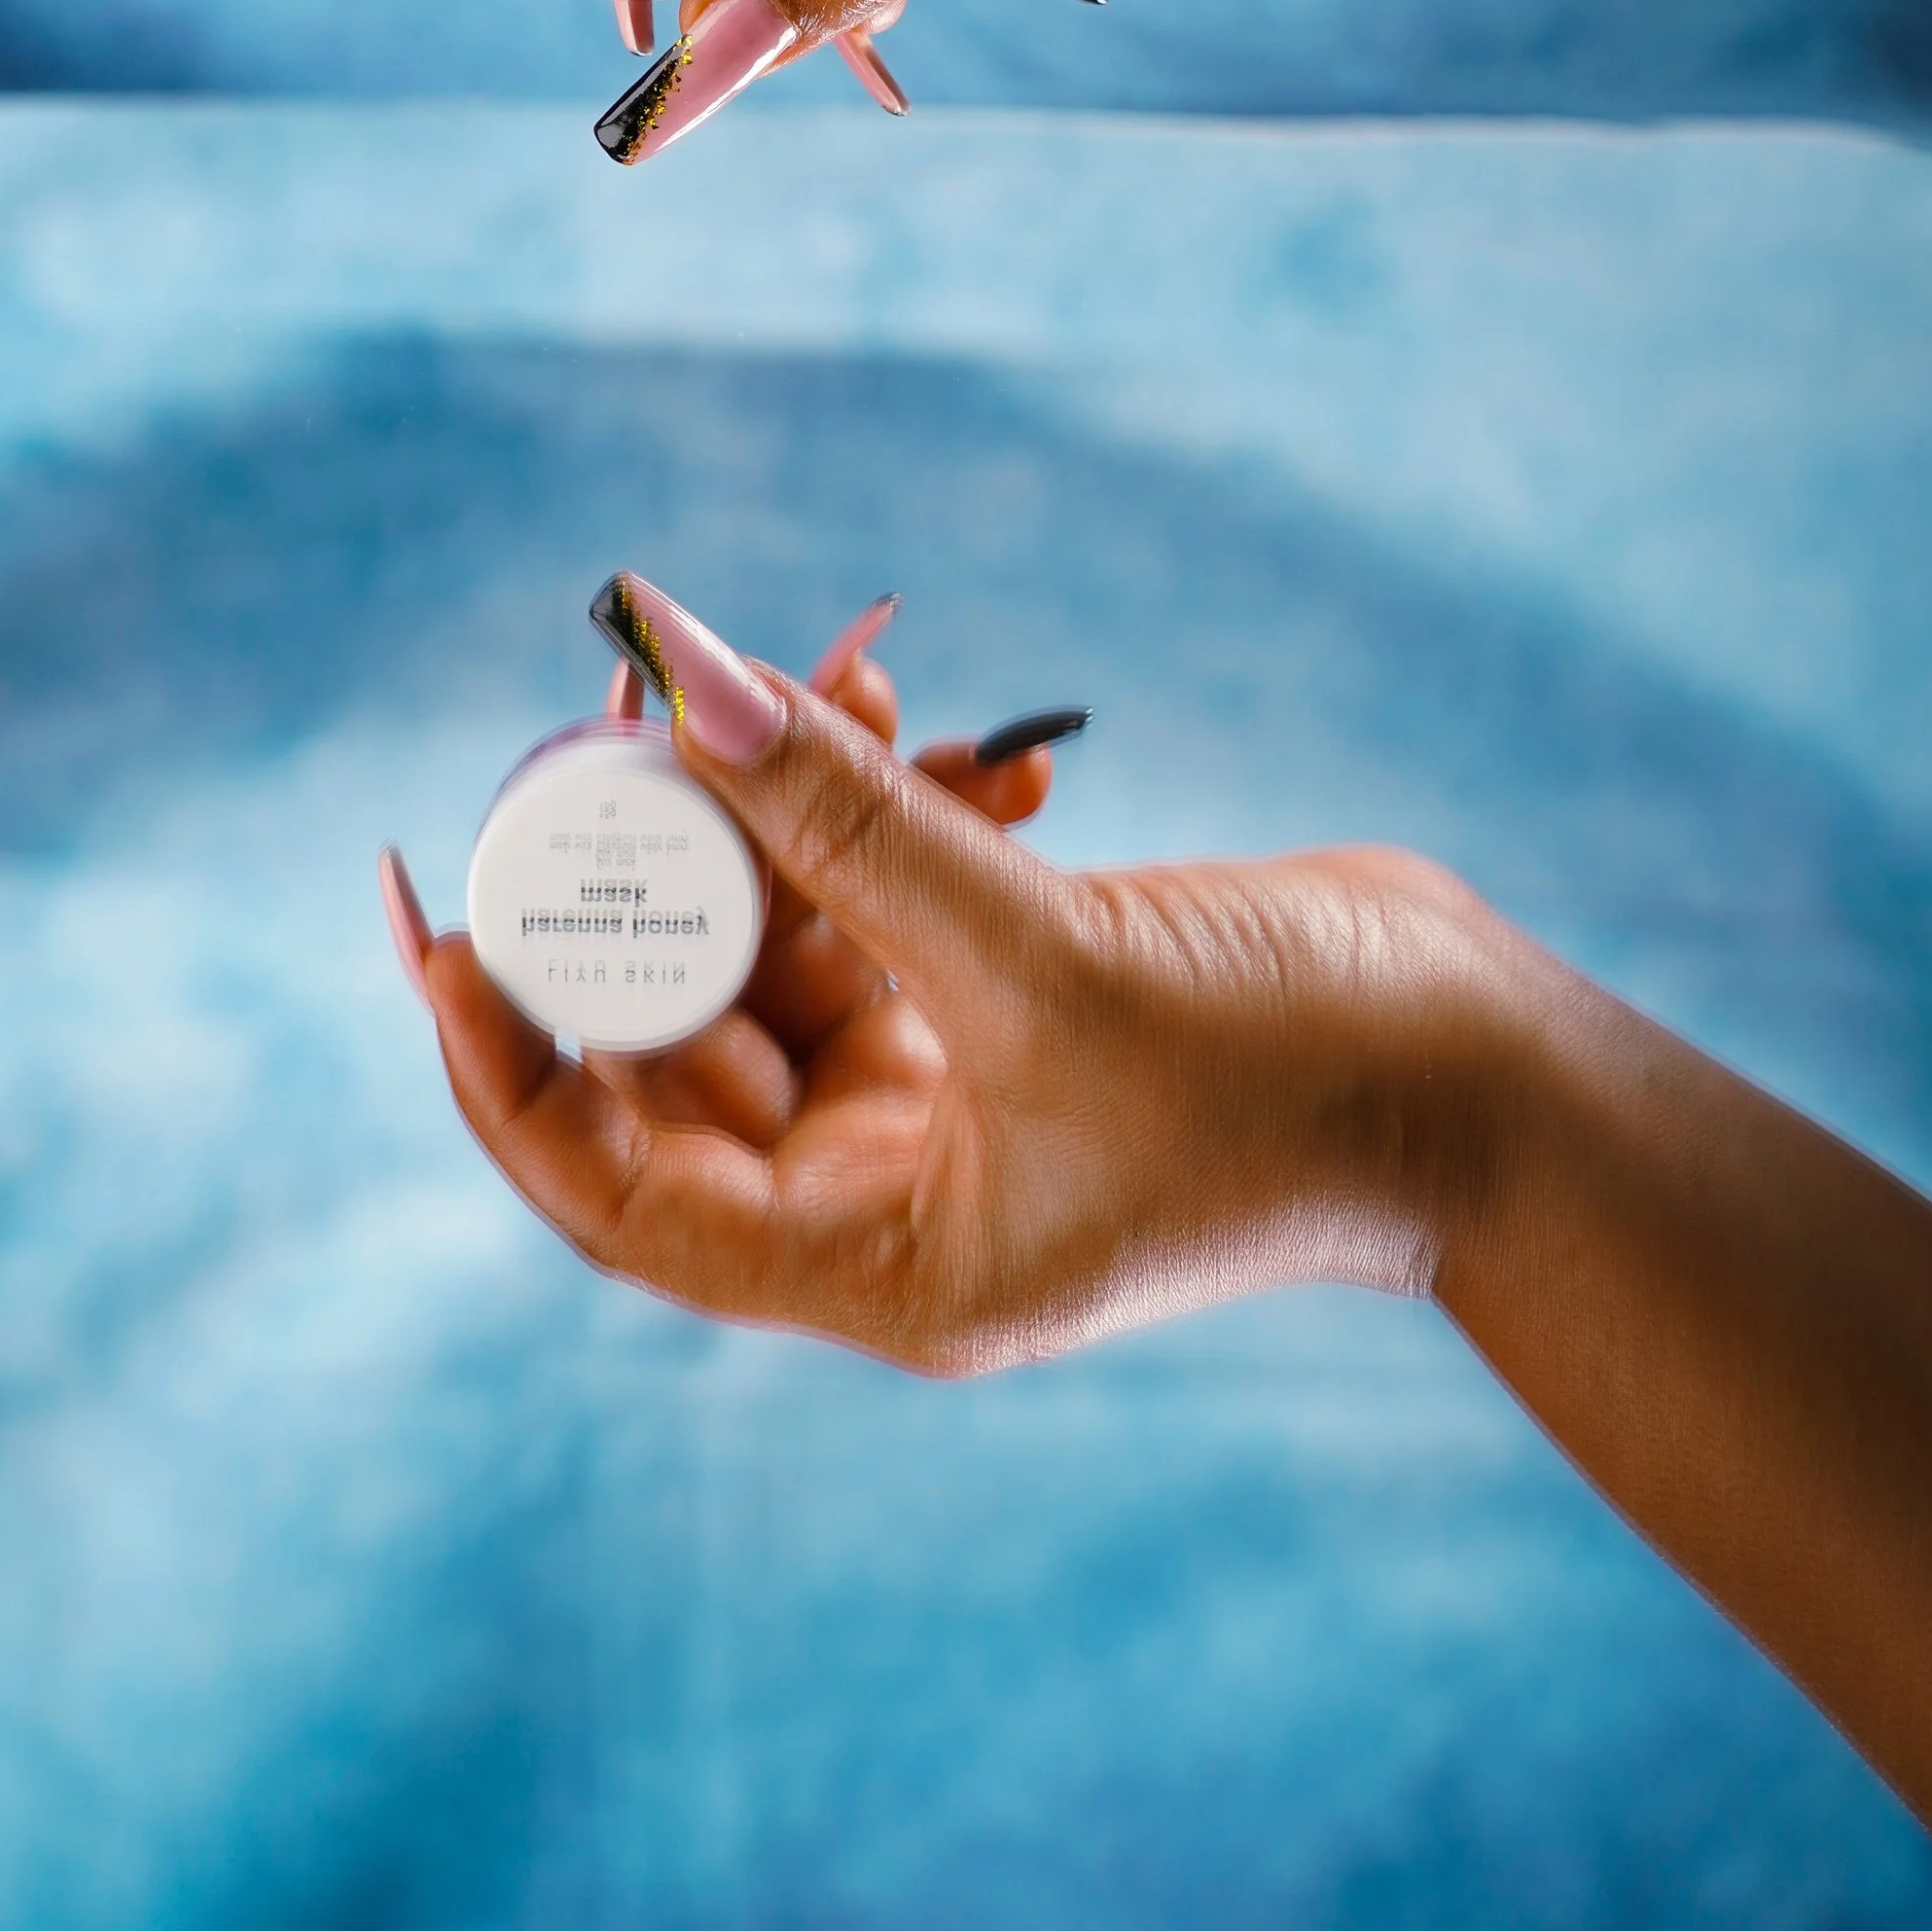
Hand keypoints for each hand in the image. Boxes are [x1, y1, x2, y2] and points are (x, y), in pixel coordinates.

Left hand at [385, 578, 1486, 1368]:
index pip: (611, 1185)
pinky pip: (882, 893)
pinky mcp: (1007, 999)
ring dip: (777, 806)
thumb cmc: (1299, 1079)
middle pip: (680, 1037)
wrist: (1496, 1077)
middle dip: (648, 873)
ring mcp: (949, 1092)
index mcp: (873, 1262)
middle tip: (608, 713)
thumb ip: (848, 819)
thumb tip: (673, 670)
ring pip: (781, 939)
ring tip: (811, 668)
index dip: (502, 1058)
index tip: (435, 912)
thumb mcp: (1046, 953)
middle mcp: (886, 1192)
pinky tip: (910, 698)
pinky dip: (882, 801)